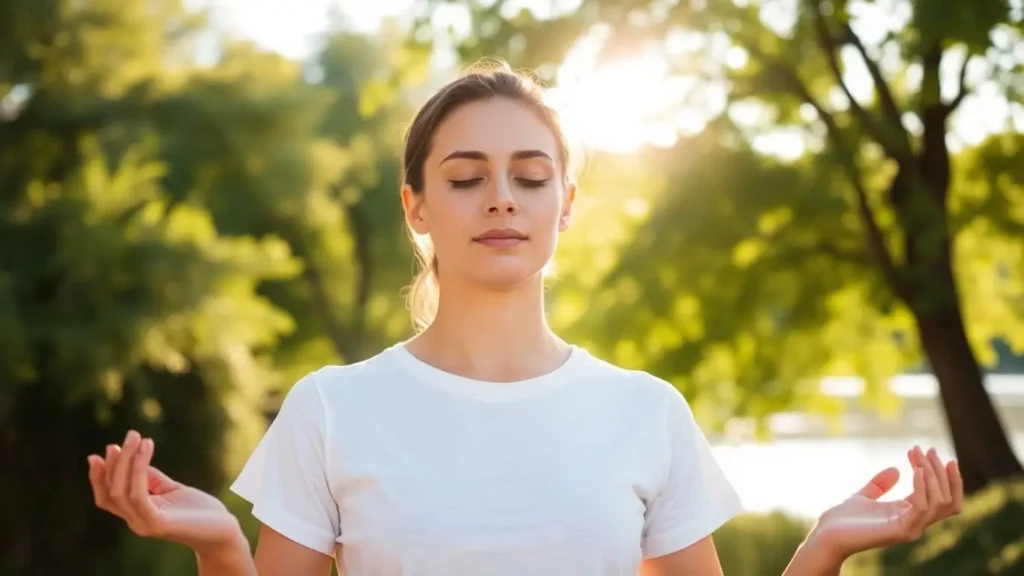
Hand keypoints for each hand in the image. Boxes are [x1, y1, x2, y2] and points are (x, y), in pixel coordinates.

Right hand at [87, 430, 245, 553]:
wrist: (222, 530)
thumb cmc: (199, 510)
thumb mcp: (171, 489)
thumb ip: (152, 479)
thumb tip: (135, 458)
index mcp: (137, 514)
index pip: (108, 496)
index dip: (101, 475)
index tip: (107, 449)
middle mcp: (136, 522)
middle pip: (112, 492)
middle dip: (115, 462)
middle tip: (130, 435)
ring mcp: (145, 524)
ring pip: (122, 492)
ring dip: (127, 461)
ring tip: (137, 437)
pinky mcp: (158, 524)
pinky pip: (139, 495)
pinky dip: (139, 470)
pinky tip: (147, 449)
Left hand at [808, 445, 962, 562]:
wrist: (826, 535)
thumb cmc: (843, 519)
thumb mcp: (864, 496)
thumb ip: (880, 484)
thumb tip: (896, 469)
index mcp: (910, 515)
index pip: (943, 498)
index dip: (942, 474)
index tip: (928, 450)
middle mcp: (915, 523)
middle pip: (947, 499)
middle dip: (940, 471)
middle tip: (926, 449)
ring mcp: (910, 529)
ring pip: (940, 502)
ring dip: (933, 475)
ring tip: (919, 455)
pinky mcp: (899, 530)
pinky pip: (922, 508)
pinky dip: (922, 487)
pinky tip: (916, 470)